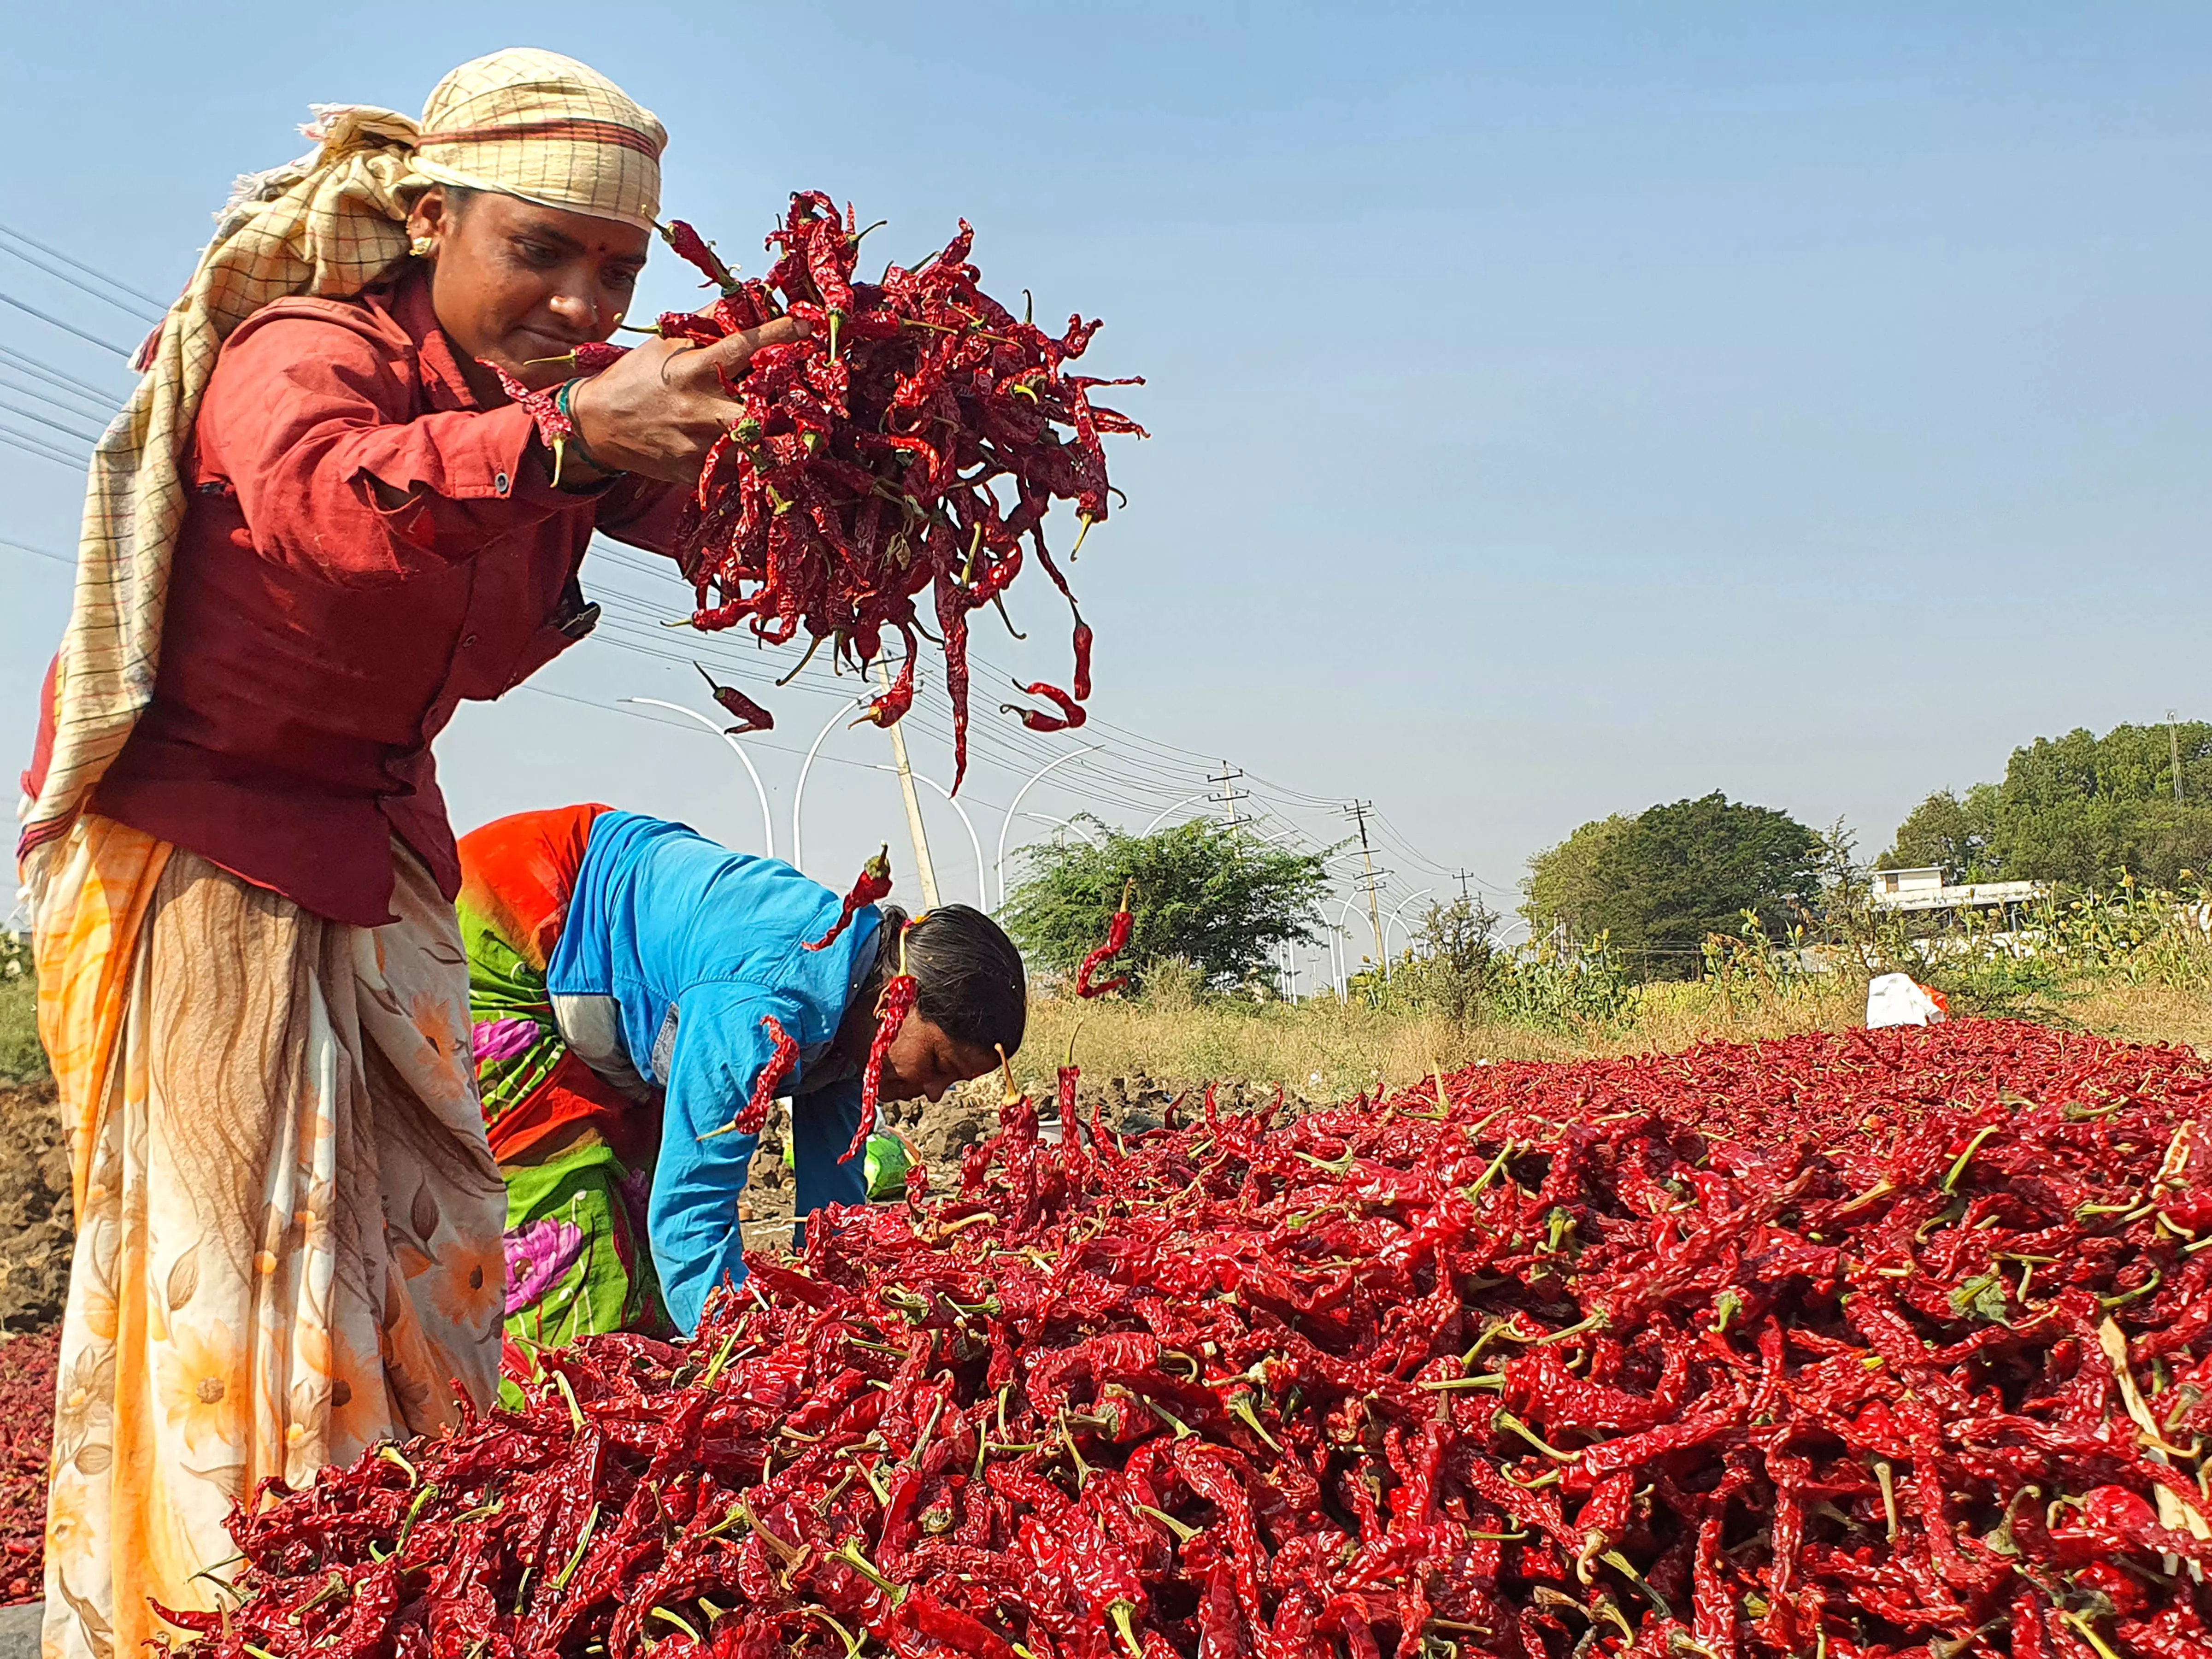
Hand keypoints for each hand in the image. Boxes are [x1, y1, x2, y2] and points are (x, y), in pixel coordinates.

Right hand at [565, 317, 808, 484]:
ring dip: (778, 436)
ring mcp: (699, 444)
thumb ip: (705, 324)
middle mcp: (699, 407)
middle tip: (808, 394)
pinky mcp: (697, 472)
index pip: (743, 346)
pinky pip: (738, 469)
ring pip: (755, 445)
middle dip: (787, 401)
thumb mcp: (666, 343)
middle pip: (759, 406)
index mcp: (693, 369)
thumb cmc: (635, 379)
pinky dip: (755, 460)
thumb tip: (742, 298)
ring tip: (796, 428)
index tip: (805, 328)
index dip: (777, 335)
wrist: (597, 424)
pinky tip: (766, 451)